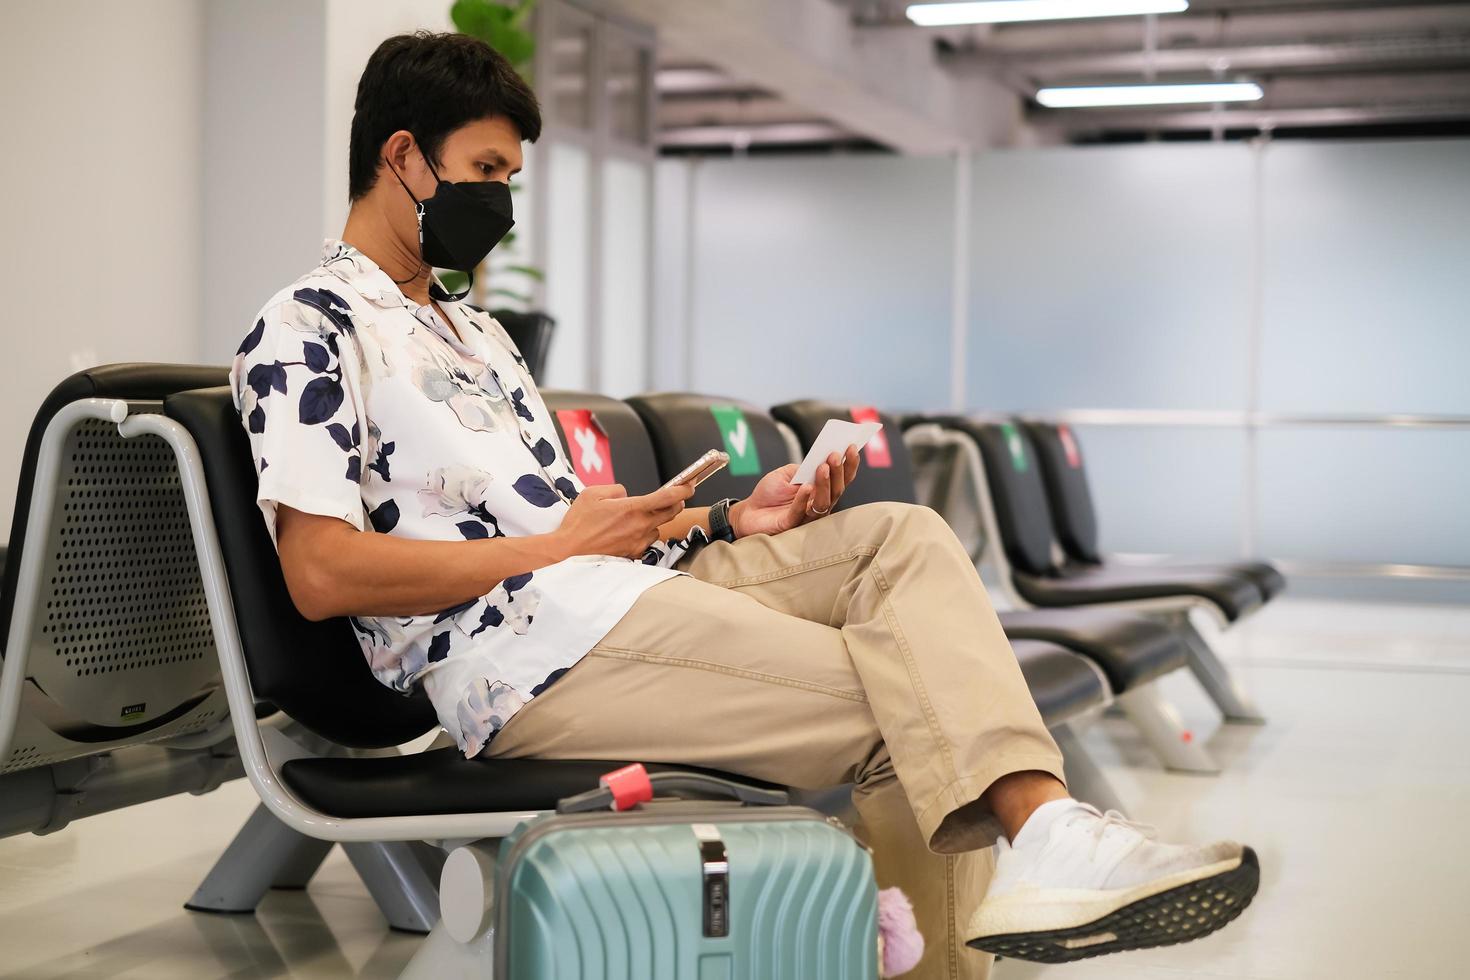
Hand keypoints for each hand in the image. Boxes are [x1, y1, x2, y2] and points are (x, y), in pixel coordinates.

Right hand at [556, 482, 693, 558]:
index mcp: (631, 508)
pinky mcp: (634, 554)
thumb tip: (626, 494)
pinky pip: (646, 542)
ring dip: (654, 521)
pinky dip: (642, 535)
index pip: (666, 497)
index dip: (682, 489)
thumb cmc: (578, 524)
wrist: (568, 553)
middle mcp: (639, 526)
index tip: (690, 485)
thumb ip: (616, 489)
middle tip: (676, 497)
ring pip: (657, 529)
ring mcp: (638, 542)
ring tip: (637, 519)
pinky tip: (626, 533)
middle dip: (676, 503)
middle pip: (670, 513)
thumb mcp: (592, 493)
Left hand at [730, 445, 860, 536]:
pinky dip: (803, 499)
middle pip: (837, 489)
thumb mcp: (785, 473)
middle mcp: (818, 503)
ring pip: (824, 502)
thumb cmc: (768, 493)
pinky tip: (805, 486)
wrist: (748, 512)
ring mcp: (807, 515)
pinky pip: (801, 512)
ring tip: (823, 467)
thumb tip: (818, 460)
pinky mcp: (792, 524)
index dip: (849, 464)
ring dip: (825, 484)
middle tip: (835, 455)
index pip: (840, 477)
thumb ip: (802, 468)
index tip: (852, 447)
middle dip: (838, 471)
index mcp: (820, 489)